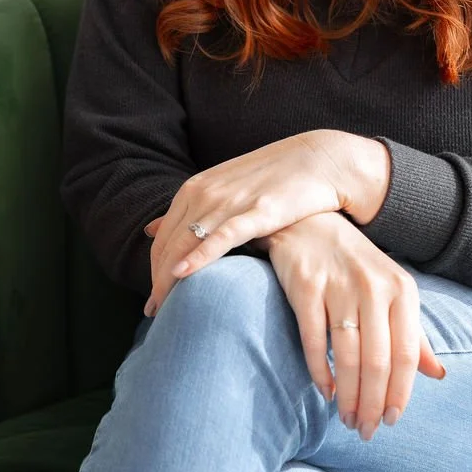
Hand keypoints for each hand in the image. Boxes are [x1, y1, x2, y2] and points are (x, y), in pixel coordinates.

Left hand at [141, 131, 352, 316]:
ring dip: (170, 278)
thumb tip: (151, 229)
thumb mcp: (223, 188)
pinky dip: (198, 255)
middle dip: (157, 281)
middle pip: (170, 244)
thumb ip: (189, 210)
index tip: (152, 297)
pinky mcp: (258, 211)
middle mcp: (206, 192)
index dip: (154, 268)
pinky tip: (182, 273)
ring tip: (163, 308)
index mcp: (196, 188)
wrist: (320, 158)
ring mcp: (230, 200)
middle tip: (153, 312)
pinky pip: (221, 237)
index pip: (164, 237)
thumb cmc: (272, 178)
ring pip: (187, 244)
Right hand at [264, 211, 446, 440]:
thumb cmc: (356, 265)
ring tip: (346, 418)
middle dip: (373, 403)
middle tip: (366, 430)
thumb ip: (414, 335)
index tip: (393, 421)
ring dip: (348, 395)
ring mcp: (338, 285)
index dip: (401, 393)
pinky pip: (313, 339)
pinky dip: (319, 371)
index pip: (406, 353)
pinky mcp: (306, 285)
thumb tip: (439, 374)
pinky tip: (325, 391)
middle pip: (377, 360)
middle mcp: (374, 287)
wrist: (309, 221)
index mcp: (402, 289)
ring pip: (347, 354)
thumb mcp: (392, 292)